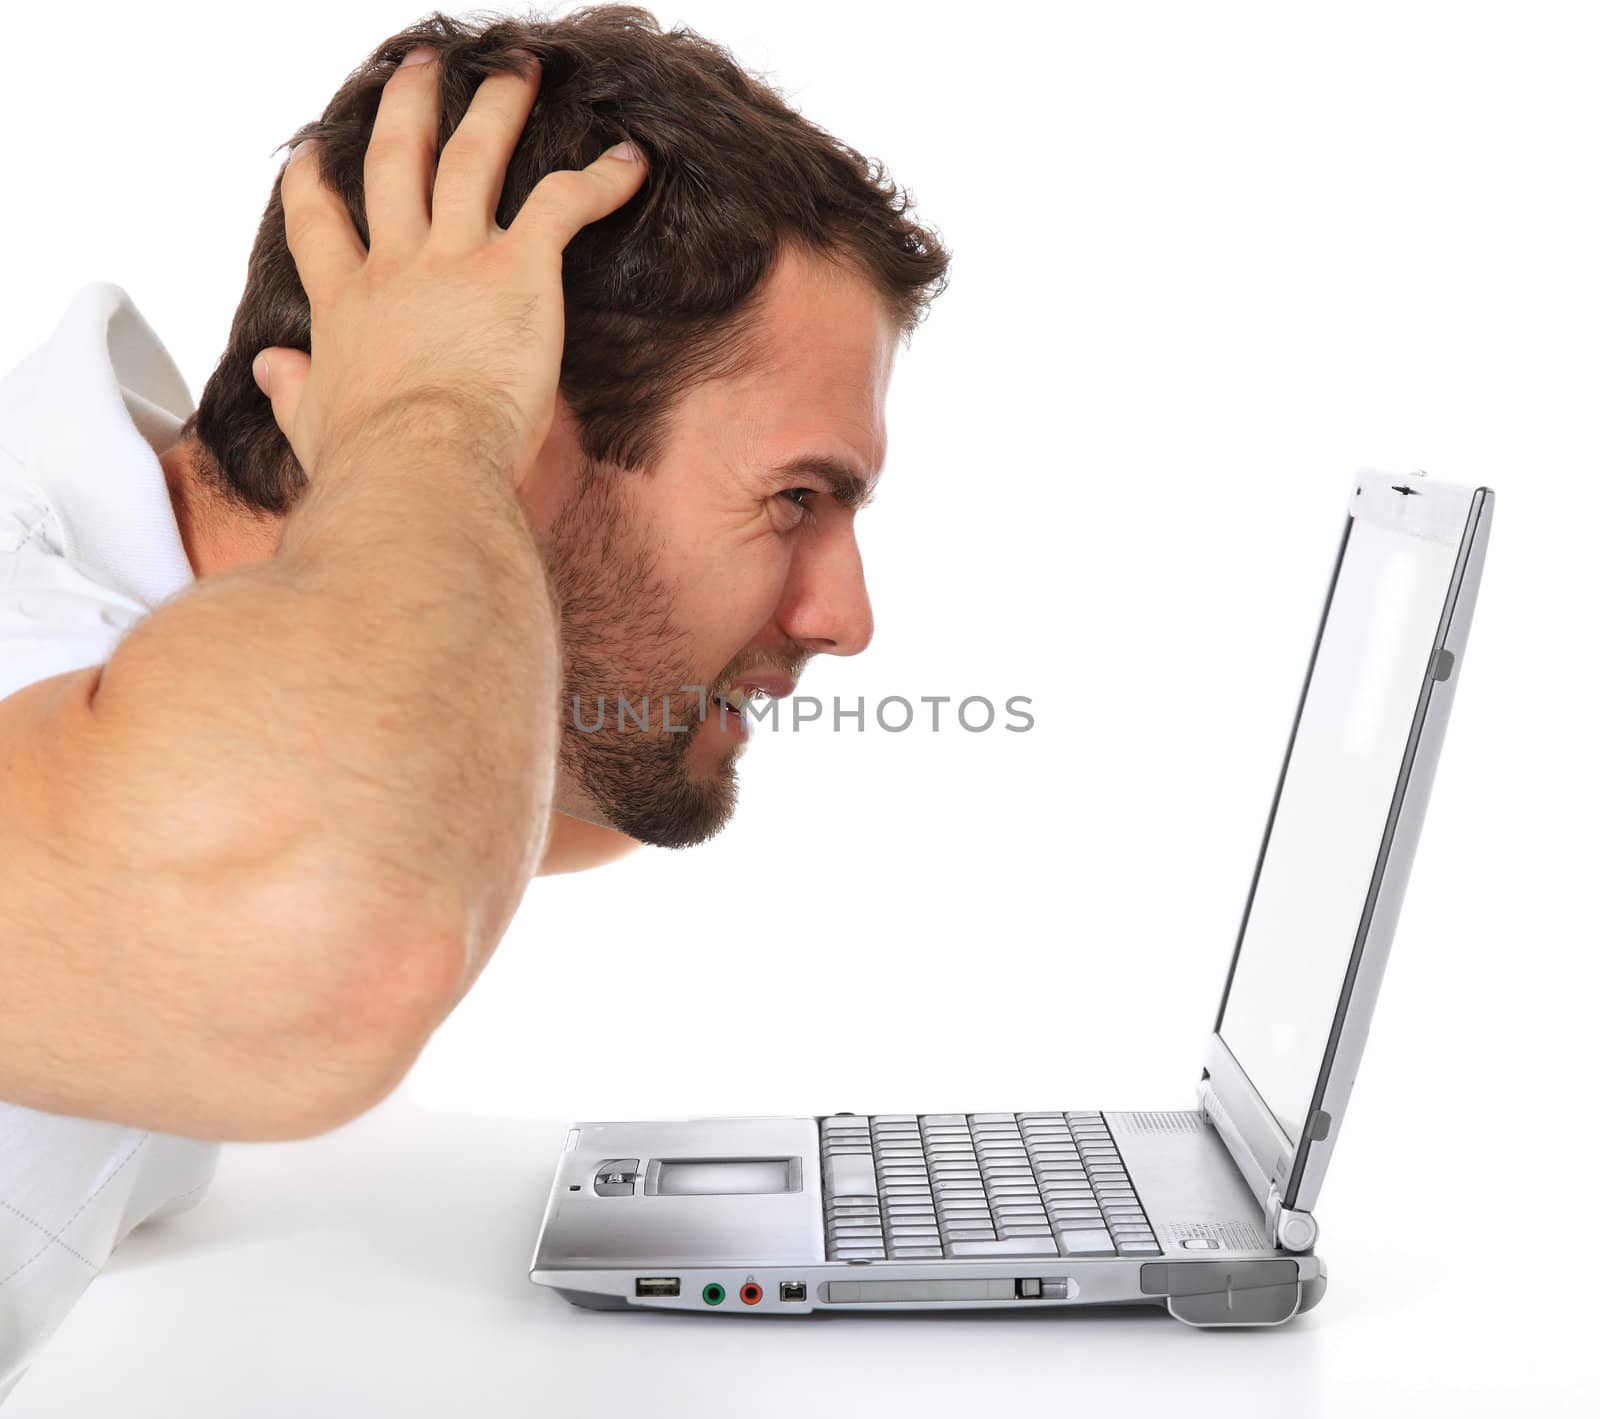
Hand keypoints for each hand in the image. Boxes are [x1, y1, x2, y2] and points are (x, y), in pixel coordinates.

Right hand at [252, 46, 646, 490]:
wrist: (418, 467)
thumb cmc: (372, 466)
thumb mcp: (312, 427)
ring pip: (472, 158)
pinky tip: (629, 160)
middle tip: (419, 67)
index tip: (315, 154)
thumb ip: (292, 392)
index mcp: (346, 306)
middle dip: (408, 108)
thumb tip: (268, 368)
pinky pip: (562, 202)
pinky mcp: (517, 268)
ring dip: (497, 107)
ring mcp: (455, 259)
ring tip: (516, 69)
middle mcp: (396, 266)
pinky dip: (600, 178)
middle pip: (395, 164)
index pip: (318, 226)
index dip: (314, 184)